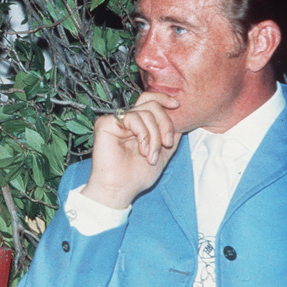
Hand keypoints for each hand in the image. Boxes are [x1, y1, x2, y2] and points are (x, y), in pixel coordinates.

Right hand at [83, 92, 181, 208]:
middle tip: (167, 144)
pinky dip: (143, 133)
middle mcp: (126, 120)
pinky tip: (141, 149)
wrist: (121, 188)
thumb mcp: (163, 152)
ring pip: (145, 112)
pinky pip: (131, 117)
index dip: (163, 98)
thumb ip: (171, 134)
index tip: (176, 105)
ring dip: (154, 136)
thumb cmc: (137, 175)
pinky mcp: (106, 123)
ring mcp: (116, 121)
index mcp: (138, 124)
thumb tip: (180, 116)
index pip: (150, 100)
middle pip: (151, 104)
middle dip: (165, 124)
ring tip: (150, 155)